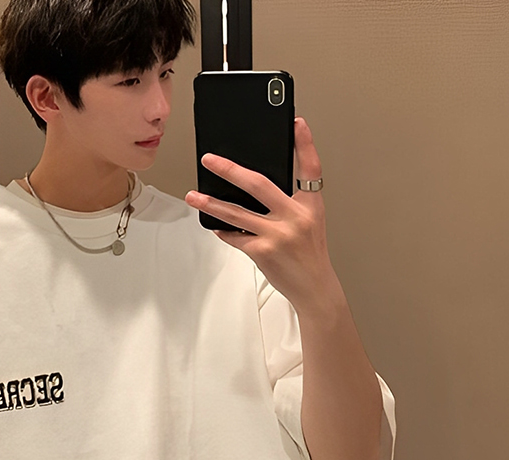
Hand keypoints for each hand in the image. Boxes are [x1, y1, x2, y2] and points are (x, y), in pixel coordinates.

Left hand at [185, 117, 333, 313]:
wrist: (313, 287)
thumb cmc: (309, 255)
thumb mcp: (309, 223)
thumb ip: (289, 204)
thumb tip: (256, 189)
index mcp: (310, 206)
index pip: (311, 168)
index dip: (305, 144)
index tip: (296, 123)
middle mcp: (295, 217)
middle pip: (258, 184)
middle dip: (230, 169)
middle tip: (210, 160)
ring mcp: (278, 234)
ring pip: (236, 213)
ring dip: (211, 203)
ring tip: (194, 196)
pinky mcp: (262, 251)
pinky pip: (235, 237)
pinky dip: (224, 231)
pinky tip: (215, 226)